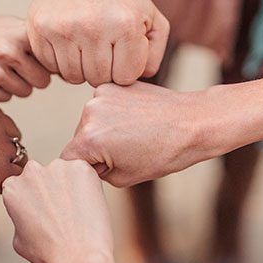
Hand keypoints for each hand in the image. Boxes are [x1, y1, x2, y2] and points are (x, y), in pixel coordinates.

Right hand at [0, 0, 50, 100]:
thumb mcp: (11, 27)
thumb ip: (37, 44)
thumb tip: (70, 70)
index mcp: (21, 32)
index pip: (53, 60)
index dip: (46, 63)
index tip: (34, 59)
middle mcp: (9, 50)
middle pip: (42, 81)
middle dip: (32, 77)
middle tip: (14, 66)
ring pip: (25, 91)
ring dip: (14, 85)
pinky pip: (6, 99)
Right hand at [2, 159, 111, 262]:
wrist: (78, 256)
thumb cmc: (50, 253)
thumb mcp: (18, 239)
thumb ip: (18, 217)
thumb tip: (26, 212)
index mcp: (12, 187)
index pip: (23, 185)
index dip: (35, 199)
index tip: (45, 210)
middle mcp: (31, 172)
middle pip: (43, 175)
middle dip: (51, 189)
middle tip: (62, 211)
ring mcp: (57, 167)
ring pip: (64, 172)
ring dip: (69, 185)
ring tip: (77, 210)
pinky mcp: (81, 167)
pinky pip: (84, 172)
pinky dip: (88, 185)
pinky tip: (87, 204)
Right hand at [27, 0, 169, 85]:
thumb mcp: (150, 18)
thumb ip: (154, 54)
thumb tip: (137, 78)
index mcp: (125, 25)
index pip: (125, 77)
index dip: (124, 69)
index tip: (121, 51)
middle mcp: (93, 27)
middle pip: (98, 79)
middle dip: (103, 69)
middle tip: (102, 46)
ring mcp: (63, 28)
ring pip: (74, 77)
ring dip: (80, 67)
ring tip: (85, 44)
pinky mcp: (40, 29)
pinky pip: (51, 67)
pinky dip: (60, 60)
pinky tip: (68, 41)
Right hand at [62, 76, 262, 187]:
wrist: (193, 122)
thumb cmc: (165, 153)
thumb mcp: (123, 178)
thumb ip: (96, 172)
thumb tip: (85, 162)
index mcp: (89, 139)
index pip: (69, 160)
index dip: (86, 169)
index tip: (105, 169)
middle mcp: (89, 112)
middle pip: (79, 138)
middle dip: (96, 148)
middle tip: (126, 152)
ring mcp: (100, 94)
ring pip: (91, 121)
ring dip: (104, 129)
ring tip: (134, 135)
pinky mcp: (113, 84)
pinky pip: (104, 105)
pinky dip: (114, 113)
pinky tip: (136, 119)